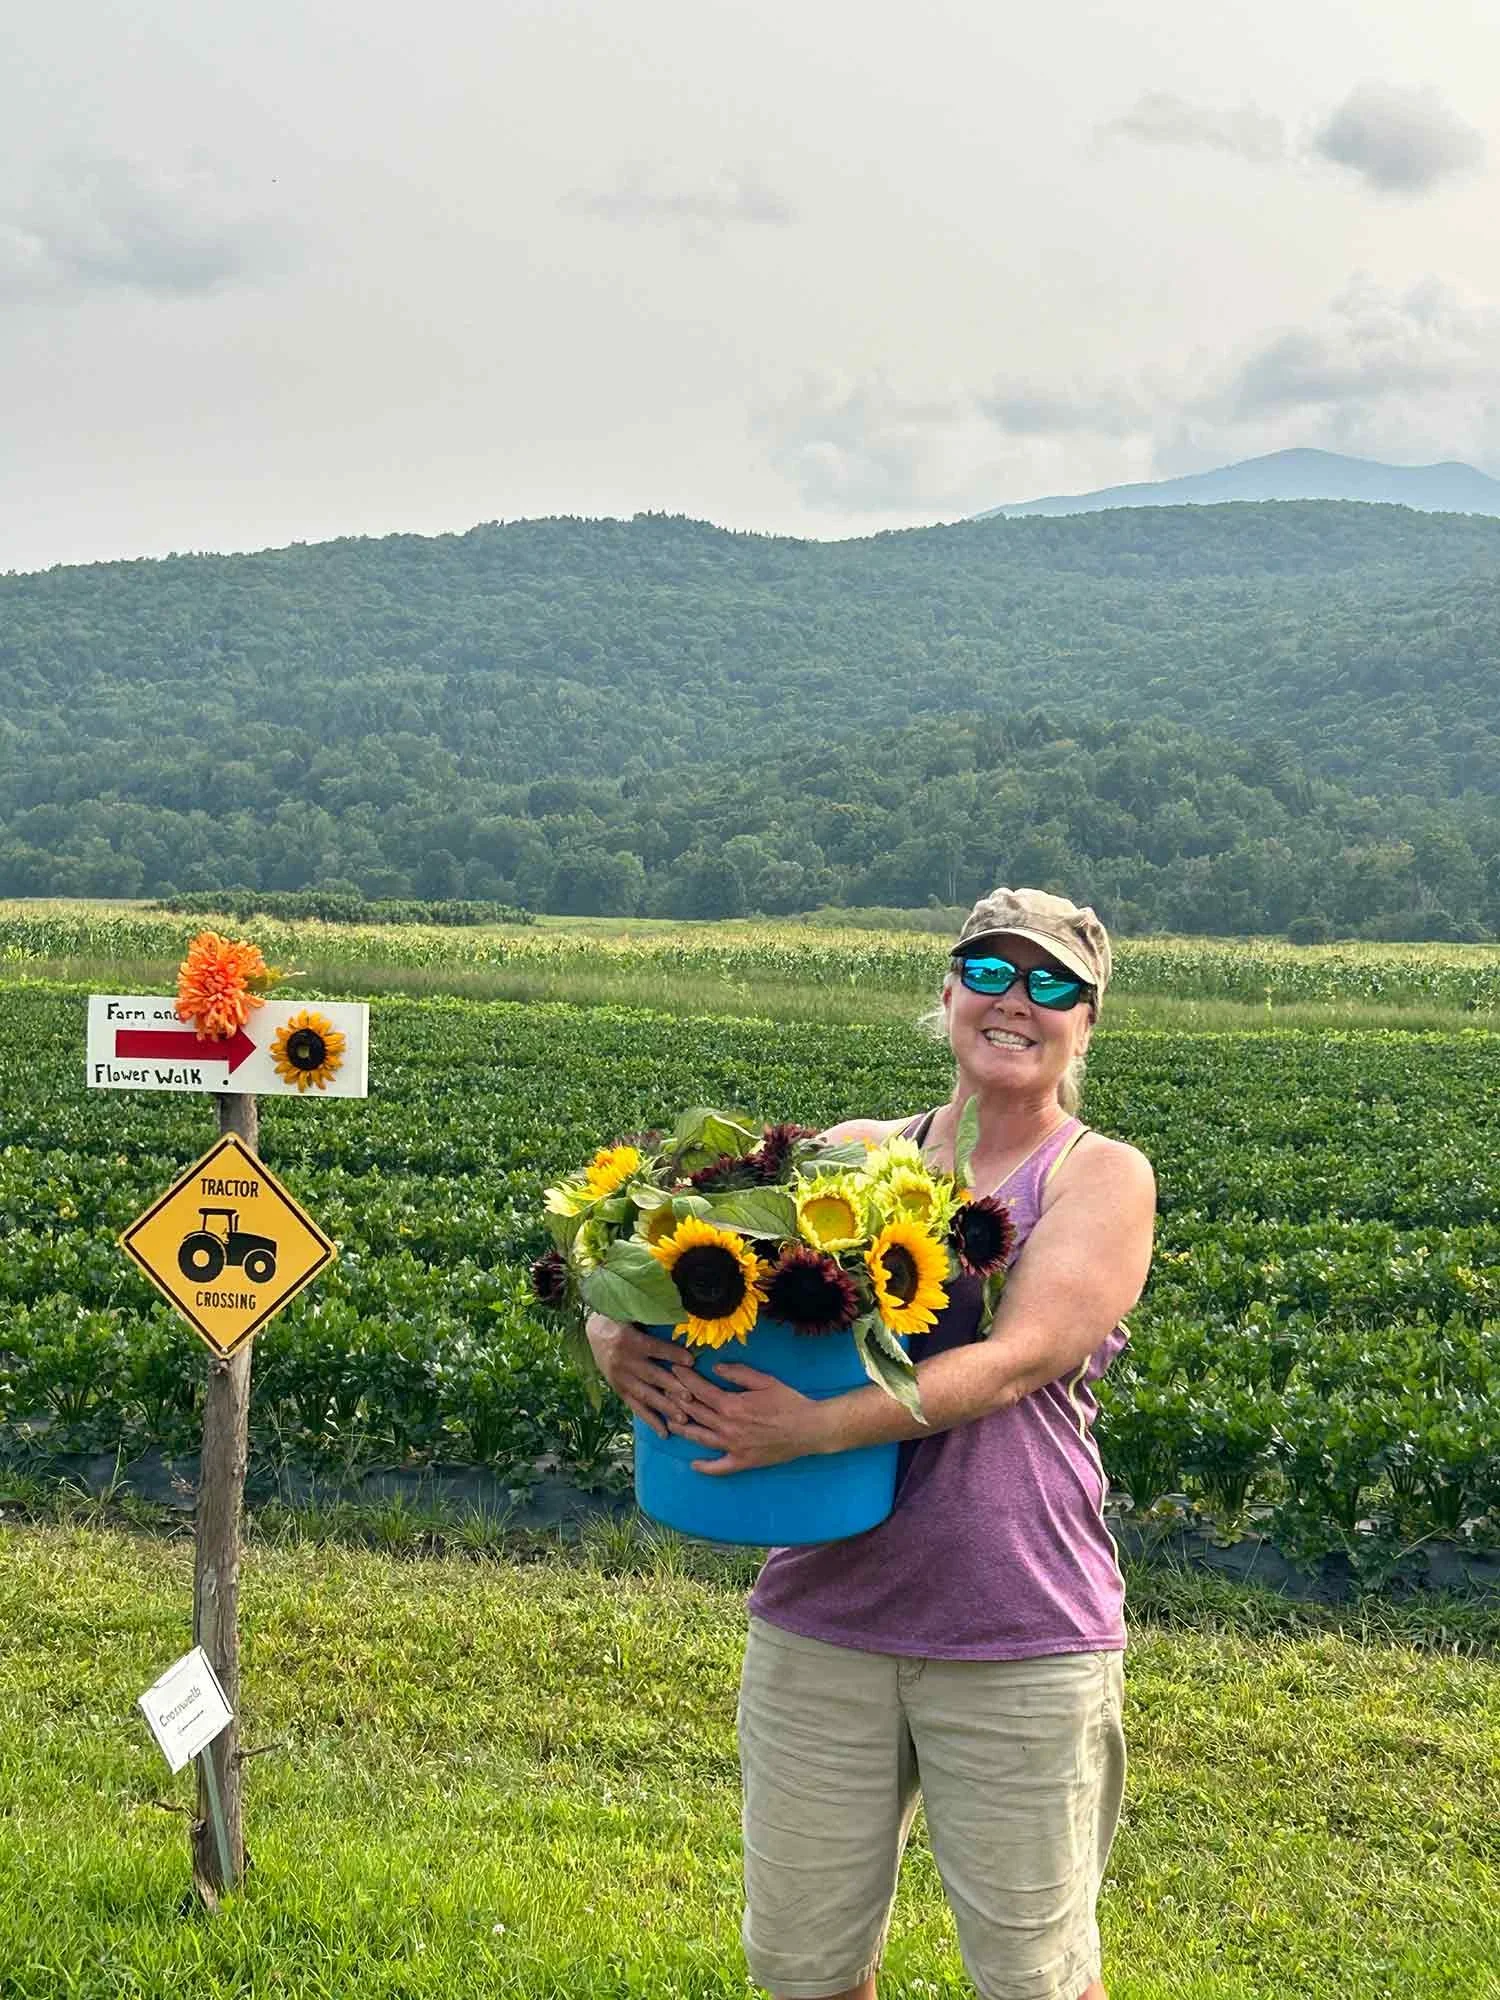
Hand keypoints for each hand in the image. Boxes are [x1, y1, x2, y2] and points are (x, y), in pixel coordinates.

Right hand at [585, 1313, 696, 1438]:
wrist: (595, 1331)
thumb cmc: (623, 1320)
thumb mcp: (635, 1315)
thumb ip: (655, 1320)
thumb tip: (683, 1320)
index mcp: (630, 1340)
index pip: (654, 1348)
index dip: (672, 1354)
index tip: (691, 1361)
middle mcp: (624, 1360)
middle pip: (651, 1375)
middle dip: (672, 1387)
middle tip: (690, 1398)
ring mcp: (620, 1378)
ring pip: (645, 1394)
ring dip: (664, 1407)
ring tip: (682, 1420)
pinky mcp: (619, 1389)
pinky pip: (635, 1406)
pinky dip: (650, 1419)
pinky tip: (664, 1432)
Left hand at [662, 1363, 834, 1475]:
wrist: (810, 1429)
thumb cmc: (789, 1401)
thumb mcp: (764, 1380)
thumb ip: (738, 1373)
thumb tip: (715, 1368)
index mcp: (731, 1404)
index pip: (700, 1390)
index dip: (685, 1379)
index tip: (674, 1370)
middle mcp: (727, 1427)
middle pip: (695, 1412)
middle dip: (678, 1399)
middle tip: (666, 1390)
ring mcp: (733, 1447)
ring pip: (700, 1438)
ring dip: (683, 1429)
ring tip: (670, 1422)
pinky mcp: (742, 1462)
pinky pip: (719, 1468)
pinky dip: (705, 1467)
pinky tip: (694, 1464)